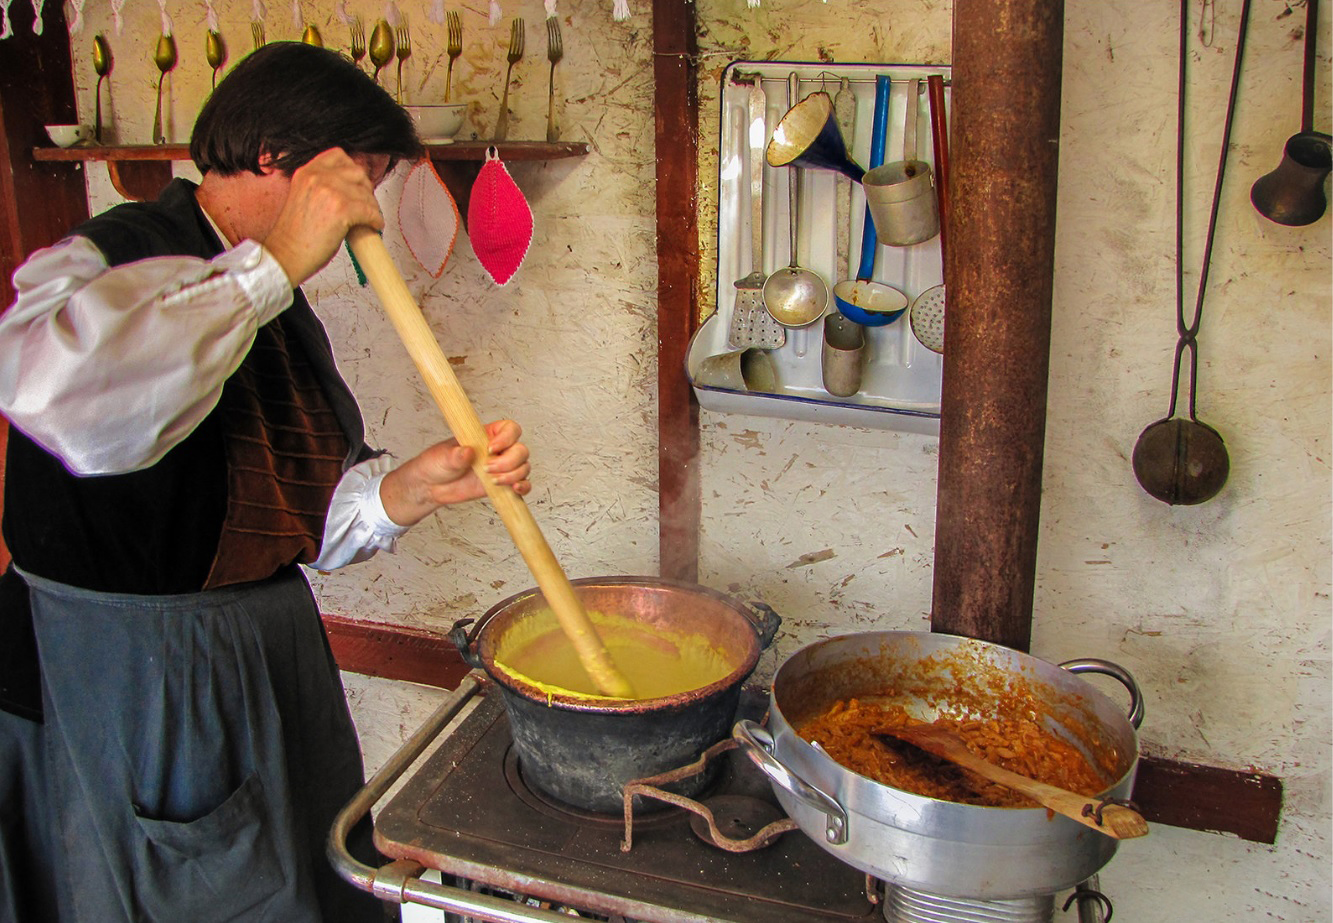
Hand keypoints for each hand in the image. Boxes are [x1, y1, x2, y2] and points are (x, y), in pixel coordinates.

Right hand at [261, 148, 385, 286]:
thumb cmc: (294, 236)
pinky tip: (373, 226)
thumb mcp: (304, 198)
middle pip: (357, 172)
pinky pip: (370, 211)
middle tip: (366, 204)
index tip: (357, 184)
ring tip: (370, 219)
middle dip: (366, 189)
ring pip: (366, 193)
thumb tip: (351, 190)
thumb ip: (323, 188)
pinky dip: (376, 220)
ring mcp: (330, 191)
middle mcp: (318, 177)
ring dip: (372, 207)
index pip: (338, 155)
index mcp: (307, 172)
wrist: (286, 255)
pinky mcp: (342, 209)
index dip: (352, 169)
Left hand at [378, 419, 531, 527]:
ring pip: (524, 467)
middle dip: (508, 461)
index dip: (507, 438)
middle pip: (521, 450)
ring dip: (513, 475)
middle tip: (487, 469)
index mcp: (487, 435)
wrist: (431, 486)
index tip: (491, 448)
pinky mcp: (502, 485)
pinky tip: (514, 489)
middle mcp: (498, 450)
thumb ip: (457, 455)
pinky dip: (523, 487)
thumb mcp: (443, 456)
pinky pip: (522, 484)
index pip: (510, 429)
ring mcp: (502, 468)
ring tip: (493, 481)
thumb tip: (468, 452)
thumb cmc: (437, 463)